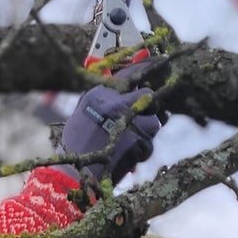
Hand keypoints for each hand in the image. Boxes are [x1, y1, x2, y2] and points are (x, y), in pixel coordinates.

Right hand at [60, 60, 168, 191]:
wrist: (75, 176)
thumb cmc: (75, 145)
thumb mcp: (82, 112)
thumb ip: (104, 98)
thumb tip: (126, 87)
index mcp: (101, 94)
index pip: (132, 72)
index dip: (150, 66)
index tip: (163, 61)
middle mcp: (118, 104)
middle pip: (150, 96)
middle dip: (148, 107)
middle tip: (139, 118)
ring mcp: (132, 123)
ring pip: (154, 121)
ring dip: (145, 131)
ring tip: (126, 141)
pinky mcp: (140, 143)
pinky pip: (149, 143)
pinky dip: (141, 149)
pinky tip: (125, 154)